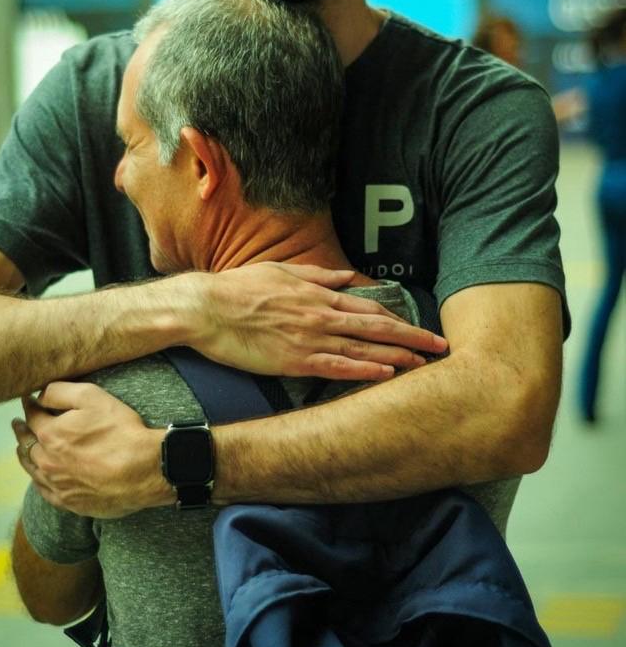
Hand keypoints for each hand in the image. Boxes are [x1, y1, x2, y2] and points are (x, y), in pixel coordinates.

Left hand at [12, 382, 169, 517]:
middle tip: (17, 424)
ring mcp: (57, 484)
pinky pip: (44, 491)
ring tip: (22, 448)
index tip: (28, 401)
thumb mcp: (92, 397)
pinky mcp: (69, 502)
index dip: (29, 406)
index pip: (32, 417)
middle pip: (27, 444)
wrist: (144, 470)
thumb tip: (40, 395)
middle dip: (22, 431)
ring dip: (25, 455)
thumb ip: (60, 392)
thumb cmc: (120, 431)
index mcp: (50, 435)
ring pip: (32, 469)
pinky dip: (38, 480)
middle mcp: (47, 461)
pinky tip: (40, 476)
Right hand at [181, 262, 446, 380]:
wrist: (206, 307)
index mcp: (318, 295)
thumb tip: (344, 277)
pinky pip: (336, 367)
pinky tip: (386, 375)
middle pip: (377, 328)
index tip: (421, 328)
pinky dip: (364, 370)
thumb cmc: (239, 288)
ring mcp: (309, 338)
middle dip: (412, 337)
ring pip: (363, 348)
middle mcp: (321, 315)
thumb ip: (317, 275)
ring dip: (398, 356)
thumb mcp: (281, 271)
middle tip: (441, 347)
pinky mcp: (293, 360)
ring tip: (425, 365)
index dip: (399, 319)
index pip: (369, 309)